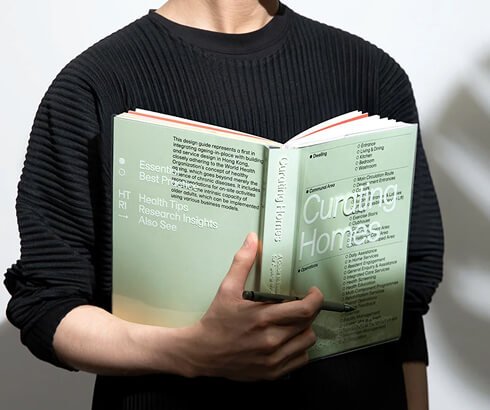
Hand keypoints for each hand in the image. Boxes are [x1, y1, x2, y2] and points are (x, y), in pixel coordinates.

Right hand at [186, 232, 323, 380]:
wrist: (201, 353)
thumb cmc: (216, 321)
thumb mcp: (227, 288)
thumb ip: (242, 262)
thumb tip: (252, 239)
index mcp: (263, 317)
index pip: (304, 310)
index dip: (316, 300)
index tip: (313, 293)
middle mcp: (271, 340)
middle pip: (308, 325)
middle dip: (309, 312)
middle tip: (301, 305)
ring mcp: (273, 359)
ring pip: (307, 342)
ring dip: (304, 330)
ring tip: (293, 322)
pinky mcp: (272, 372)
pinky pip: (300, 360)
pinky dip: (298, 349)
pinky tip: (287, 340)